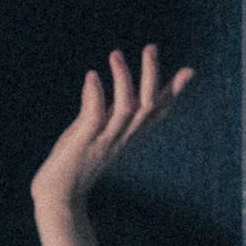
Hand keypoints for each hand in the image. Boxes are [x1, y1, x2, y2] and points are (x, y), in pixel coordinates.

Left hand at [31, 45, 193, 209]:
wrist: (56, 198)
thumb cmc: (73, 165)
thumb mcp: (92, 134)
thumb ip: (99, 111)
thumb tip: (95, 80)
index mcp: (126, 137)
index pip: (156, 113)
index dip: (173, 93)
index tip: (189, 71)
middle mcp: (120, 138)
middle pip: (147, 105)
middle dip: (151, 75)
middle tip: (151, 47)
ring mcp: (103, 142)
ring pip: (126, 108)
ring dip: (123, 80)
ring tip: (115, 55)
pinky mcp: (83, 145)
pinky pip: (95, 117)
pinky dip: (95, 95)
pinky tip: (91, 77)